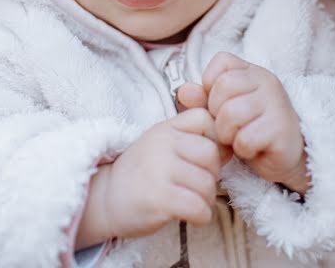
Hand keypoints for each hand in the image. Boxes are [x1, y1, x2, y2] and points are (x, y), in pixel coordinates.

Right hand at [76, 109, 222, 247]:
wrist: (103, 199)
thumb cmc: (140, 173)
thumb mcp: (161, 144)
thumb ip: (190, 138)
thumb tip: (230, 146)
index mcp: (165, 128)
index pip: (205, 118)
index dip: (214, 138)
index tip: (205, 157)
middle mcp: (162, 144)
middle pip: (211, 153)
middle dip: (212, 173)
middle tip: (196, 184)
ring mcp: (160, 170)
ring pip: (208, 183)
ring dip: (206, 198)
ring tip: (191, 201)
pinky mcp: (159, 198)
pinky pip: (199, 207)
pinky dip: (201, 216)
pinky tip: (190, 215)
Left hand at [200, 52, 309, 193]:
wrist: (287, 157)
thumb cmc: (252, 130)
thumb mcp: (223, 111)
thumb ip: (202, 99)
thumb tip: (183, 91)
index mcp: (252, 72)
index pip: (222, 61)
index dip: (211, 84)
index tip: (219, 103)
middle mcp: (267, 82)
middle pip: (223, 87)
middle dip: (217, 113)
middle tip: (229, 126)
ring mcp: (277, 104)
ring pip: (231, 114)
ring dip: (228, 134)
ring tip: (239, 137)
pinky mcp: (281, 130)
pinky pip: (245, 139)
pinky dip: (243, 149)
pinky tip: (253, 148)